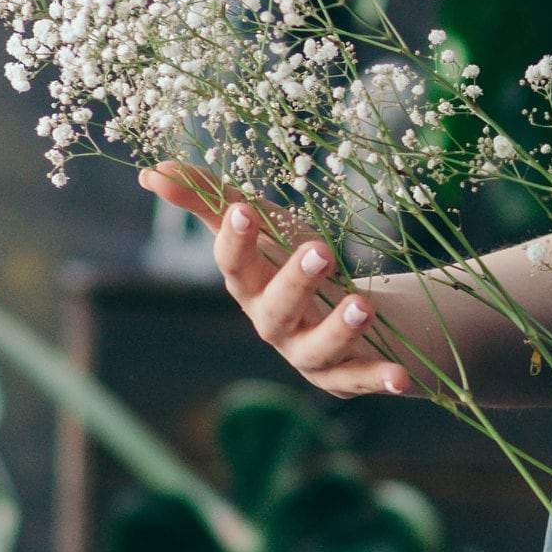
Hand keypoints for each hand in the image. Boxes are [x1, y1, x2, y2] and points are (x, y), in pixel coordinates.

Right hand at [139, 165, 412, 396]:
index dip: (235, 241)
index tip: (244, 211)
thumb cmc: (291, 261)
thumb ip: (210, 199)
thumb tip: (151, 172)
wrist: (347, 312)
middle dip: (295, 282)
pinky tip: (401, 377)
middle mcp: (274, 323)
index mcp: (250, 285)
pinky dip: (378, 379)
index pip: (233, 265)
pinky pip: (361, 378)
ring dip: (339, 330)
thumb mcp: (262, 224)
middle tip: (322, 252)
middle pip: (275, 309)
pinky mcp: (346, 374)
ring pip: (318, 348)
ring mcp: (309, 353)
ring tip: (363, 306)